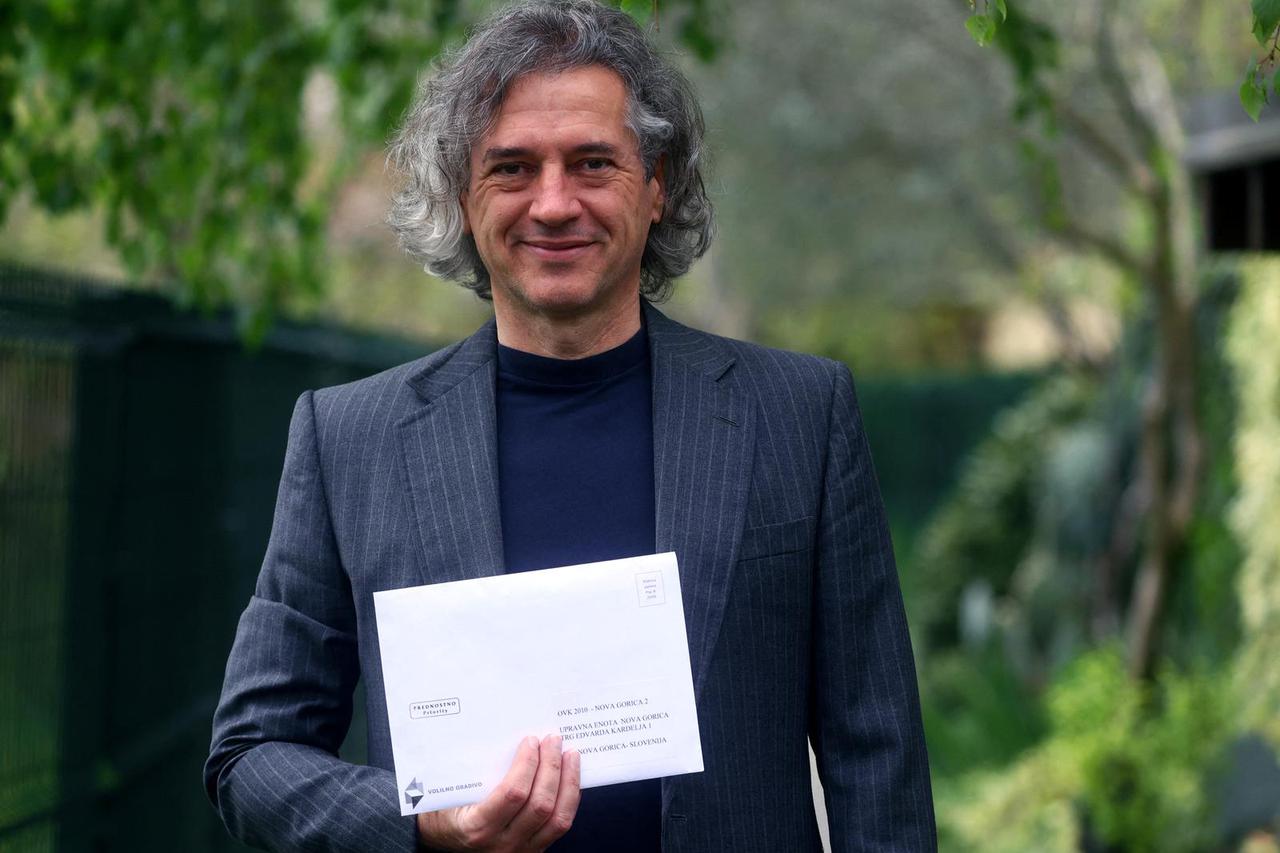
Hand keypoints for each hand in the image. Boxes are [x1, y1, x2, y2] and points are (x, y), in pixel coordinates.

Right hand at [417, 734, 580, 851]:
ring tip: (570, 756)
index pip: (513, 794)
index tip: (531, 741)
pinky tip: (569, 779)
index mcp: (478, 828)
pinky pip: (560, 826)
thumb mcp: (451, 793)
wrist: (444, 841)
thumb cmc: (445, 811)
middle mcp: (502, 844)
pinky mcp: (534, 850)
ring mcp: (522, 851)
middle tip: (553, 740)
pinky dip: (569, 799)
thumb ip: (472, 772)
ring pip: (557, 818)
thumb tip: (501, 733)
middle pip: (540, 805)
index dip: (527, 765)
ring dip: (568, 782)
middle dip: (551, 768)